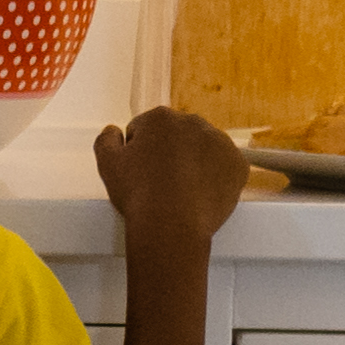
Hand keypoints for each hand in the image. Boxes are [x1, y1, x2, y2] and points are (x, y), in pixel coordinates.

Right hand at [95, 103, 252, 245]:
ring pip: (203, 150)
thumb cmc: (138, 194)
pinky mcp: (238, 164)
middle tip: (161, 183)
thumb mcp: (107, 164)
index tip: (140, 173)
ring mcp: (220, 142)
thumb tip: (114, 131)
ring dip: (194, 163)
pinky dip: (215, 178)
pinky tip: (201, 194)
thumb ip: (106, 138)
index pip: (146, 130)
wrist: (172, 226)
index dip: (139, 152)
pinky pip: (224, 167)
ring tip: (182, 191)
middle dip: (169, 153)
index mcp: (160, 118)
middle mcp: (193, 122)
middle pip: (177, 136)